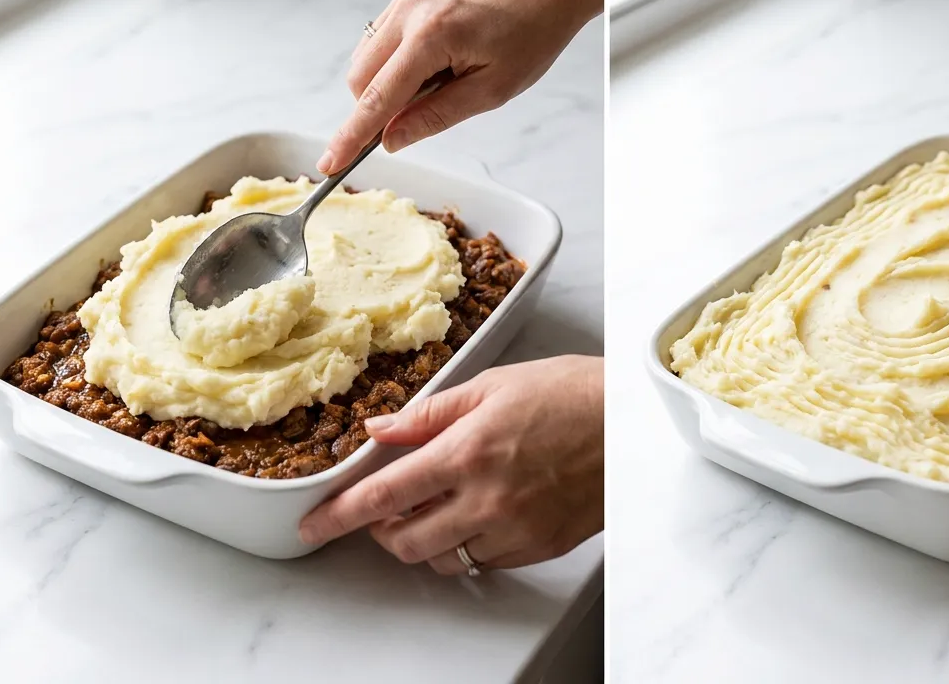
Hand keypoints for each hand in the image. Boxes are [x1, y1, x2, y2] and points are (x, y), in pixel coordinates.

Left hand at [299, 355, 603, 573]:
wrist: (635, 422)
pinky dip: (469, 546)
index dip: (338, 515)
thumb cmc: (572, 393)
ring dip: (426, 540)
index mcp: (467, 452)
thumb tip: (380, 431)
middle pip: (404, 542)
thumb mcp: (494, 386)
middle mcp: (487, 499)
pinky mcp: (540, 547)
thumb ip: (430, 413)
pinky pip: (485, 563)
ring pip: (443, 560)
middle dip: (382, 531)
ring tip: (438, 508)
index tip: (314, 524)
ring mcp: (515, 529)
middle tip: (387, 509)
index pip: (382, 496)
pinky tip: (481, 514)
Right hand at [315, 0, 603, 173]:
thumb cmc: (534, 31)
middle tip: (422, 113)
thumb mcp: (492, 89)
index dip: (351, 137)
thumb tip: (392, 140)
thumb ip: (436, 116)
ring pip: (366, 55)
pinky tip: (437, 59)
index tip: (330, 163)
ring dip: (387, 82)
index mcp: (431, 37)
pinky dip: (396, 58)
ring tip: (442, 78)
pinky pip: (382, 34)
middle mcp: (409, 9)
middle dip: (375, 107)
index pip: (376, 99)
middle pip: (359, 77)